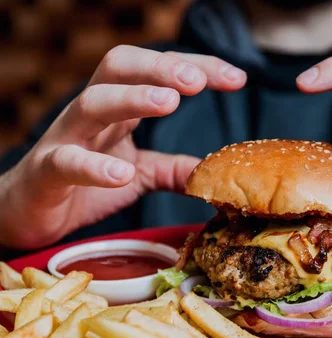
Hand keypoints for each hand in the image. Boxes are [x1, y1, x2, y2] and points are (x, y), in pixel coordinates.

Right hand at [0, 45, 246, 248]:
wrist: (28, 210)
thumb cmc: (83, 183)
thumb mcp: (140, 173)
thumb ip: (173, 169)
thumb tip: (213, 173)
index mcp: (118, 110)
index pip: (157, 73)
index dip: (197, 68)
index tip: (237, 77)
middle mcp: (92, 114)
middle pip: (119, 68)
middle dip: (161, 68)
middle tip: (198, 80)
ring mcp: (67, 139)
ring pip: (93, 103)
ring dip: (132, 98)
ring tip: (169, 102)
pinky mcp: (47, 171)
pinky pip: (67, 162)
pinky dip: (94, 167)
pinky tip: (122, 174)